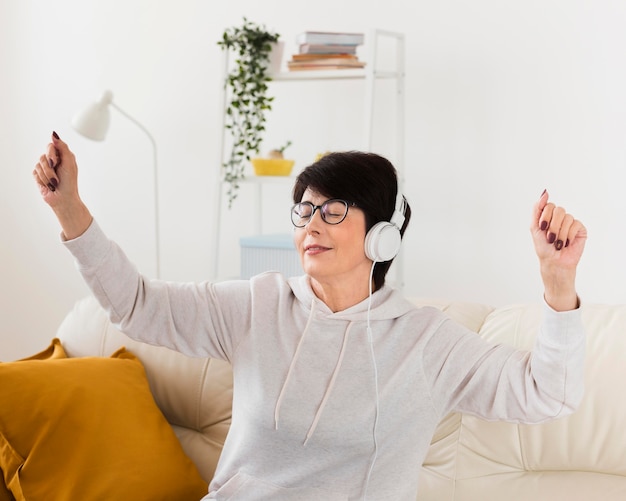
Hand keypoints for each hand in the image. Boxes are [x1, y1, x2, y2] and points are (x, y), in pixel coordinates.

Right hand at [33, 132, 91, 239]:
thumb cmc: (69, 182)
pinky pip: (35, 172)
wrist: (63, 198)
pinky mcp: (38, 175)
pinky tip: (49, 185)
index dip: (52, 154)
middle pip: (44, 155)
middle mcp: (53, 160)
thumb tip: (54, 134)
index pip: (51, 146)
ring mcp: (45, 168)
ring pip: (39, 165)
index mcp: (62, 156)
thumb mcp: (69, 162)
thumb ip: (63, 147)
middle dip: (50, 168)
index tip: (56, 162)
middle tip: (56, 176)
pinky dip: (43, 180)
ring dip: (48, 176)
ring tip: (55, 183)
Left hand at [531, 190, 586, 310]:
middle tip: (550, 238)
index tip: (542, 228)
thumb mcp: (535, 227)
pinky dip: (568, 235)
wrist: (553, 261)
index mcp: (549, 215)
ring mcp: (571, 222)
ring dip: (559, 233)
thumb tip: (545, 192)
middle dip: (552, 226)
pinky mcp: (580, 229)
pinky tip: (566, 243)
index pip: (548, 205)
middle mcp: (560, 217)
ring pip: (567, 217)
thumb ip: (537, 208)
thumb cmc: (543, 247)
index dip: (545, 216)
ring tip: (557, 243)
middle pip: (558, 210)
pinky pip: (575, 224)